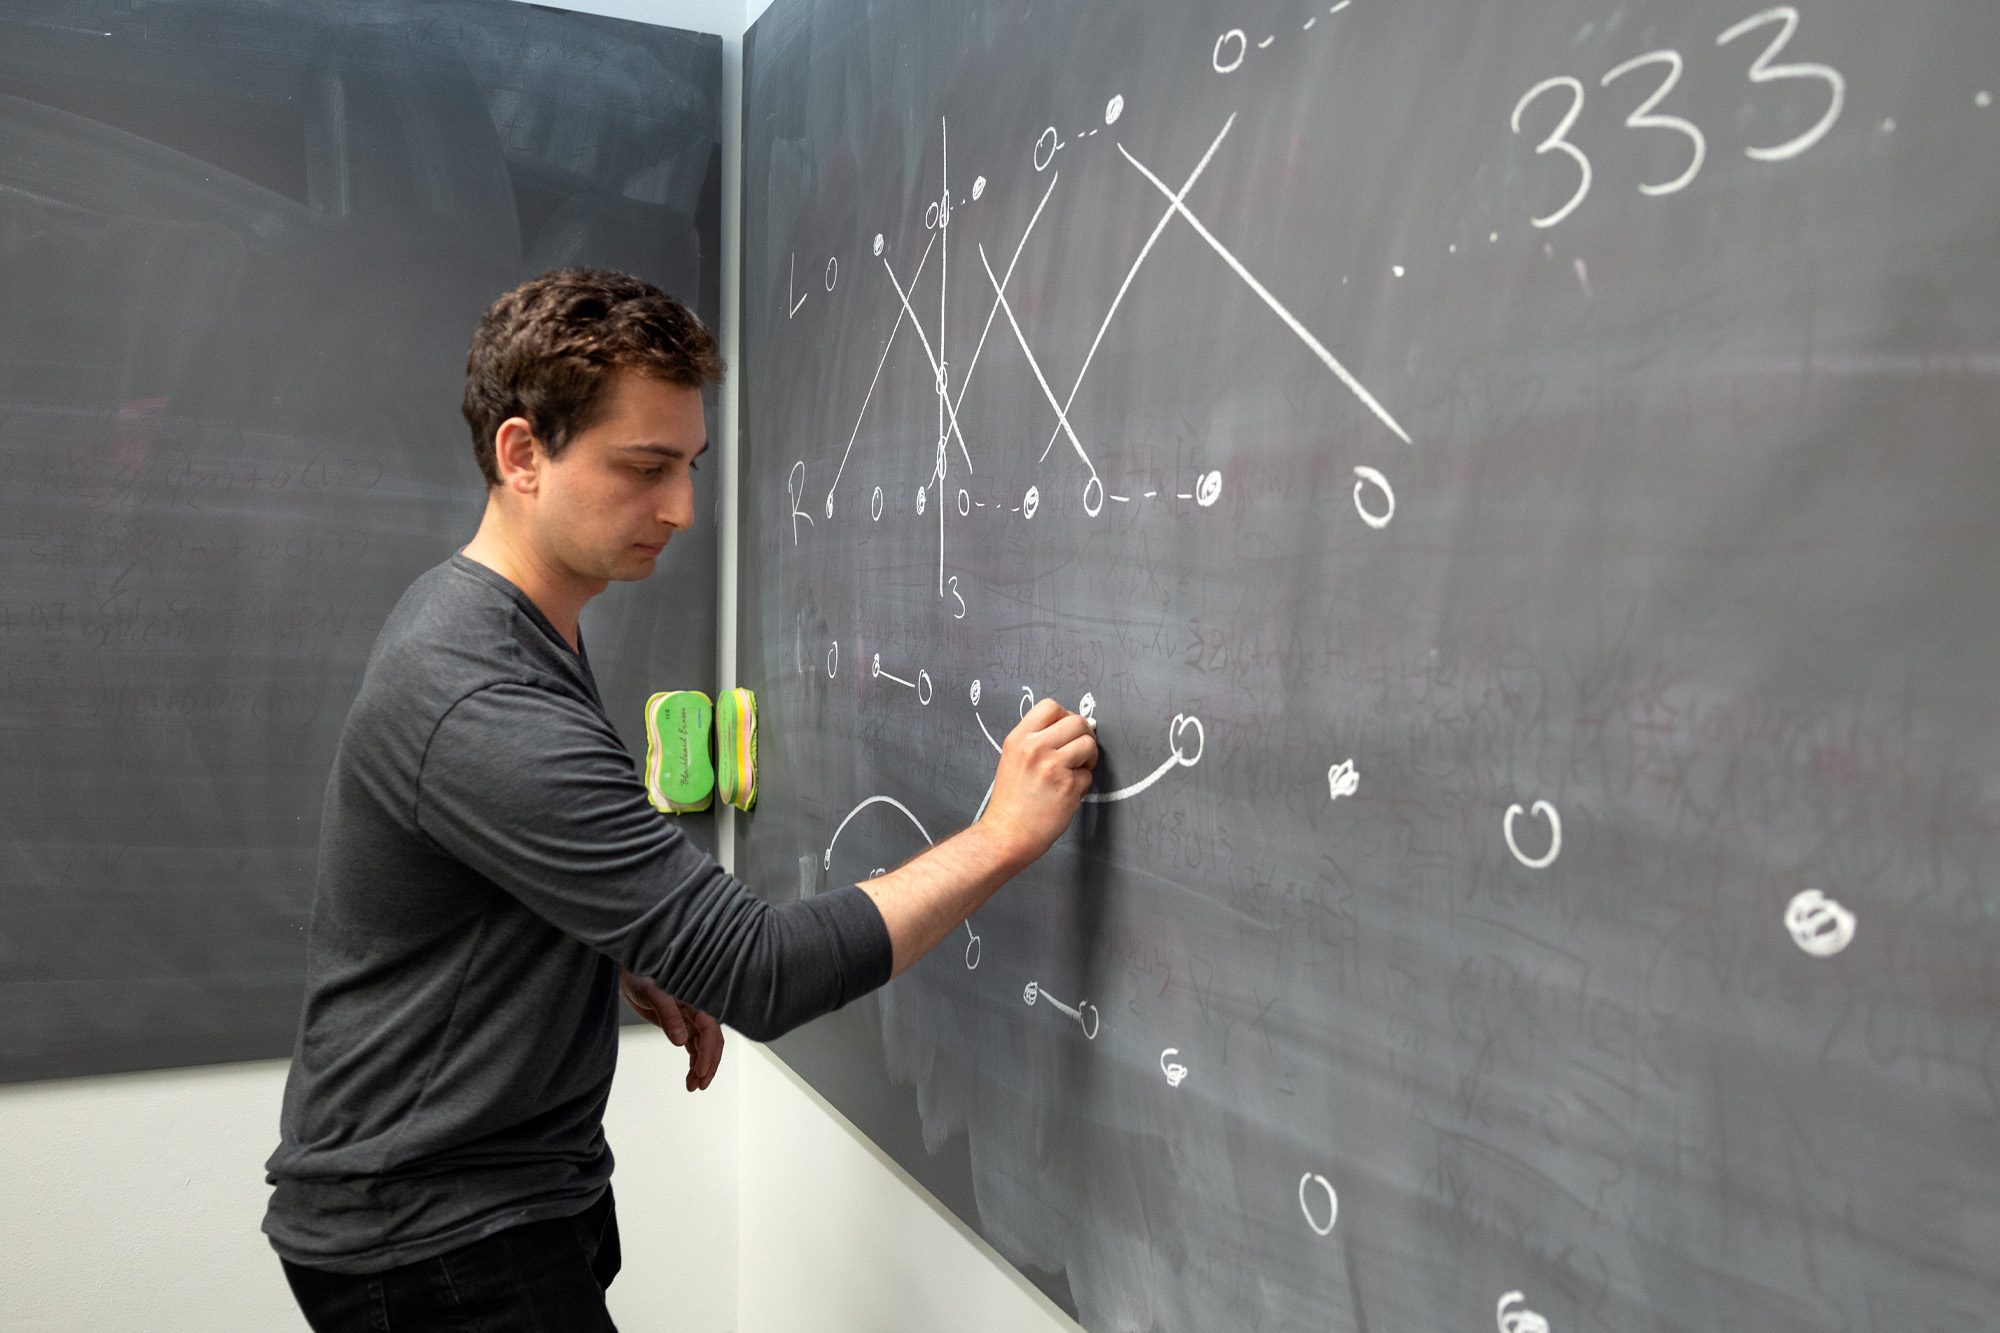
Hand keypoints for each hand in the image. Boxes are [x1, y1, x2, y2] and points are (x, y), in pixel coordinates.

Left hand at [618, 969, 723, 1090]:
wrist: (631, 972)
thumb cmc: (642, 975)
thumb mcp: (653, 993)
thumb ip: (668, 1015)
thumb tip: (680, 1041)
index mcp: (696, 1000)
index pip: (710, 1030)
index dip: (709, 1051)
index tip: (702, 1070)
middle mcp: (697, 1011)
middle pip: (712, 1041)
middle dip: (708, 1064)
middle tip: (700, 1085)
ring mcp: (690, 1019)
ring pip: (704, 1046)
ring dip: (701, 1066)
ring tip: (693, 1086)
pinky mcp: (682, 1024)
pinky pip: (694, 1046)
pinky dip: (694, 1061)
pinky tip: (690, 1075)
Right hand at [980, 698, 1097, 863]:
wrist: (1007, 834)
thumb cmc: (1011, 800)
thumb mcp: (1013, 758)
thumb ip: (1038, 740)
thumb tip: (1078, 724)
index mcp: (1019, 738)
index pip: (1051, 706)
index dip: (1065, 716)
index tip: (1066, 731)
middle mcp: (1035, 748)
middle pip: (1077, 721)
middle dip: (1084, 735)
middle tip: (1080, 752)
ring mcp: (1053, 767)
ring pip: (1089, 744)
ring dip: (1088, 758)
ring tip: (1075, 772)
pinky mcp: (1068, 787)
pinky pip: (1089, 775)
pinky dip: (1083, 784)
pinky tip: (1067, 793)